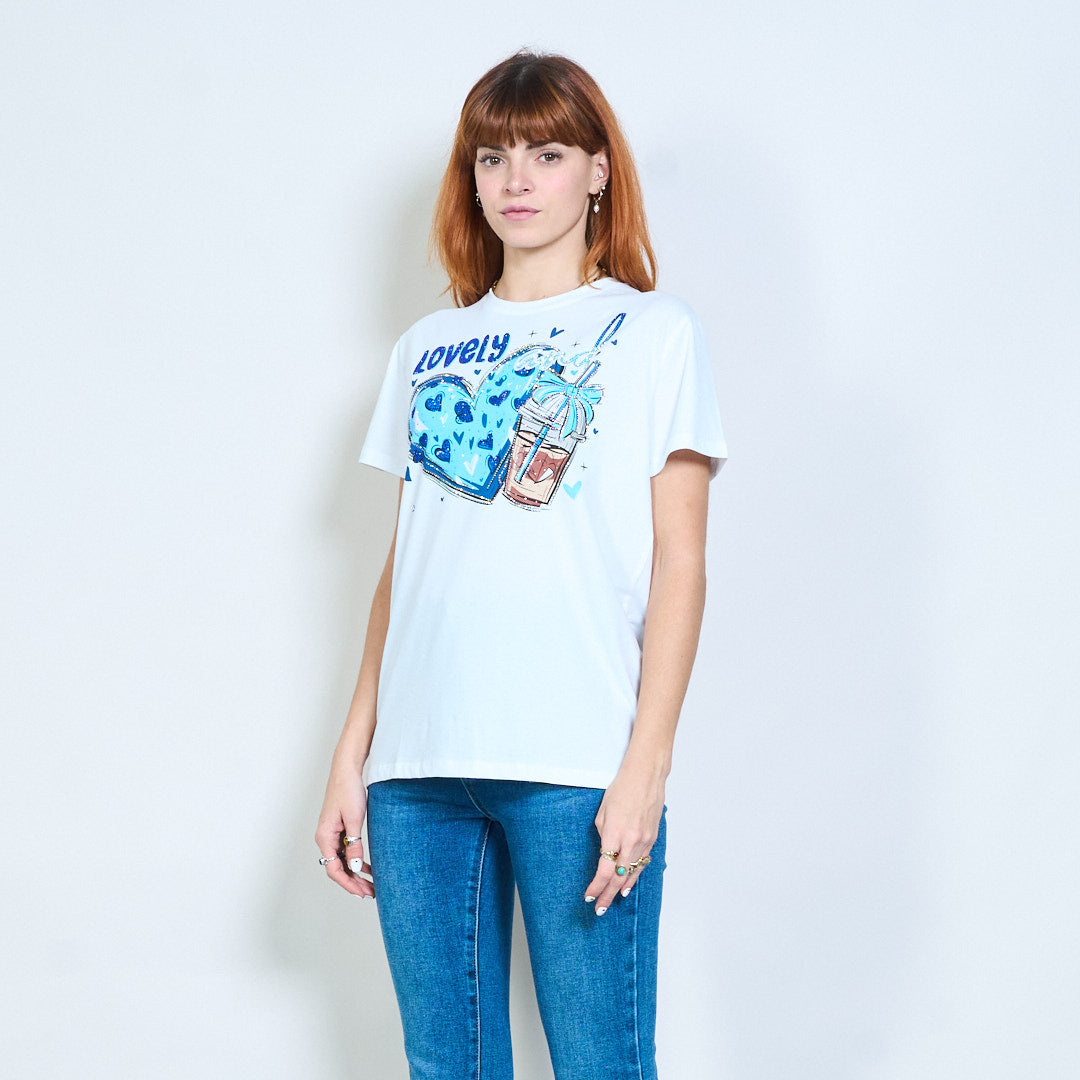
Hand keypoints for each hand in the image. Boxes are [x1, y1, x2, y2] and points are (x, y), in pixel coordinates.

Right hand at [314, 766, 373, 897]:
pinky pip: (345, 851)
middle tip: (370, 892)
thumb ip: (354, 844)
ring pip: (342, 861)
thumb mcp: (354, 819)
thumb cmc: (348, 790)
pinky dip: (355, 860)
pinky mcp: (339, 829)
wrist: (347, 770)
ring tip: (371, 884)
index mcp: (325, 837)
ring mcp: (331, 834)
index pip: (333, 869)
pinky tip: (367, 867)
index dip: (348, 883)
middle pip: (337, 868)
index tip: (362, 892)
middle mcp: (325, 838)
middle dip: (353, 882)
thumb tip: (354, 867)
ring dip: (355, 873)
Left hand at [584, 762, 664, 914]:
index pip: (604, 869)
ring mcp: (644, 841)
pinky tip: (627, 885)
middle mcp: (632, 840)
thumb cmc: (621, 788)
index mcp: (615, 833)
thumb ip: (603, 835)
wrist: (646, 775)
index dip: (596, 886)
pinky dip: (634, 876)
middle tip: (599, 909)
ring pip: (632, 872)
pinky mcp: (652, 838)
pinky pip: (642, 863)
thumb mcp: (603, 812)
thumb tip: (604, 852)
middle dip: (607, 894)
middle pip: (618, 876)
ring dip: (620, 888)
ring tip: (611, 901)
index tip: (589, 896)